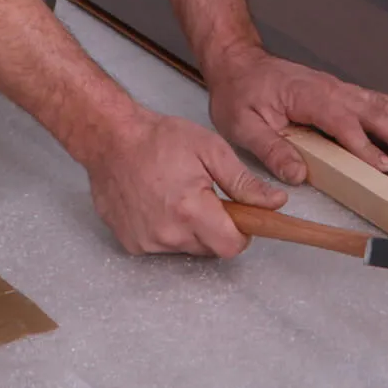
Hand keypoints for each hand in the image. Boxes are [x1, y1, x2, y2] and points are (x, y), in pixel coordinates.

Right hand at [83, 106, 285, 256]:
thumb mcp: (211, 150)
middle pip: (209, 248)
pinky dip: (166, 230)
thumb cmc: (160, 138)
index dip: (242, 232)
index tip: (238, 214)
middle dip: (216, 227)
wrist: (111, 139)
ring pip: (185, 248)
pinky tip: (158, 202)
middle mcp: (166, 234)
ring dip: (190, 229)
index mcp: (190, 210)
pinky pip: (161, 246)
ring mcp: (145, 241)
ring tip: (179, 194)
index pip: (231, 246)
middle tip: (207, 195)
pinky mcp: (130, 243)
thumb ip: (244, 182)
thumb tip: (276, 202)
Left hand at [205, 47, 387, 182]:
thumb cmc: (239, 92)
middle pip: (372, 112)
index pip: (341, 124)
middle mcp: (328, 89)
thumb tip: (297, 174)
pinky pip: (372, 96)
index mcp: (307, 97)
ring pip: (378, 104)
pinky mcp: (336, 90)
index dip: (364, 146)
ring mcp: (335, 87)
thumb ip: (271, 149)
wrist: (237, 62)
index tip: (384, 166)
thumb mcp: (243, 125)